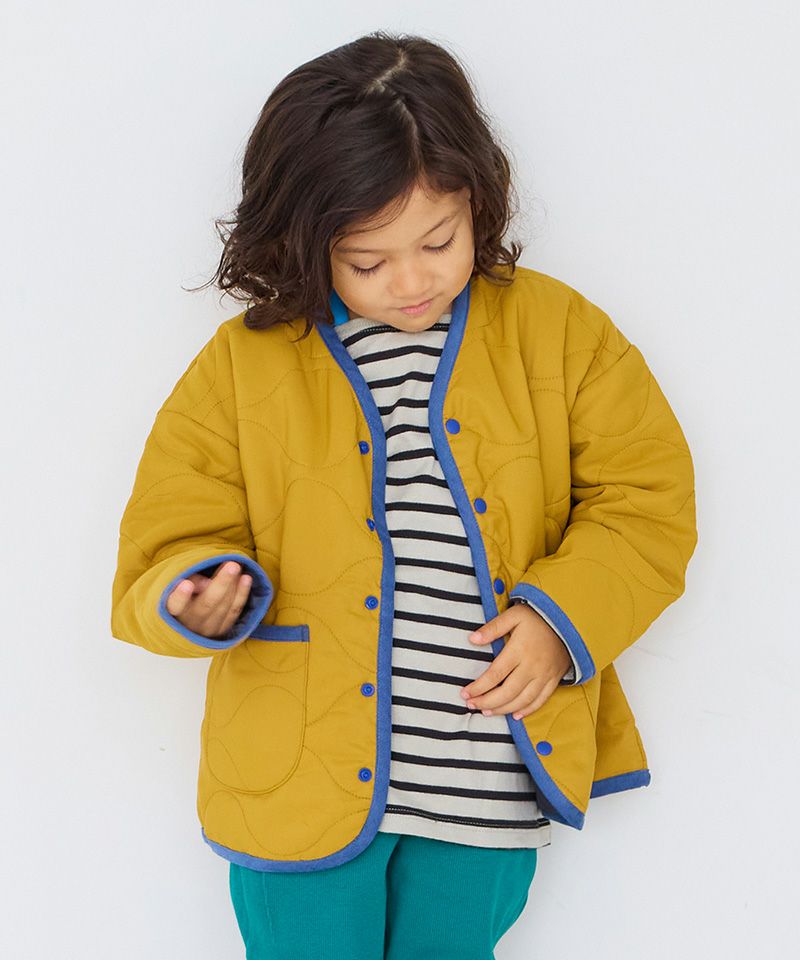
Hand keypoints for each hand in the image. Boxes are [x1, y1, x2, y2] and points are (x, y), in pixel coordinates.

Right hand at [165, 560, 252, 639]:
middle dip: (221, 584)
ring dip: (233, 587)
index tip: (186, 584)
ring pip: (223, 608)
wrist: (188, 616)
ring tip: (238, 566)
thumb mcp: (181, 581)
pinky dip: (241, 595)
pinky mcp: (221, 632)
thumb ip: (191, 580)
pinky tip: (246, 578)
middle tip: (232, 565)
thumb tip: (207, 584)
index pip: (174, 606)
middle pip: (206, 604)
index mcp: (173, 612)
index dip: (180, 597)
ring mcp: (206, 630)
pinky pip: (234, 613)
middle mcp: (189, 624)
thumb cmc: (183, 592)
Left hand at [459, 603, 571, 719]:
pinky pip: (541, 700)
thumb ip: (493, 628)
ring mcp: (545, 675)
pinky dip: (527, 710)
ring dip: (504, 709)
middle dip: (487, 702)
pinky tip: (515, 715)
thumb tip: (472, 639)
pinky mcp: (555, 679)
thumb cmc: (537, 617)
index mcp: (519, 650)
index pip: (495, 675)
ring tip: (487, 712)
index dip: (479, 687)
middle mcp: (532, 666)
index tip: (465, 694)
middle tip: (472, 706)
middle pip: (507, 692)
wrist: (569, 620)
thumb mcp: (514, 615)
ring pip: (522, 700)